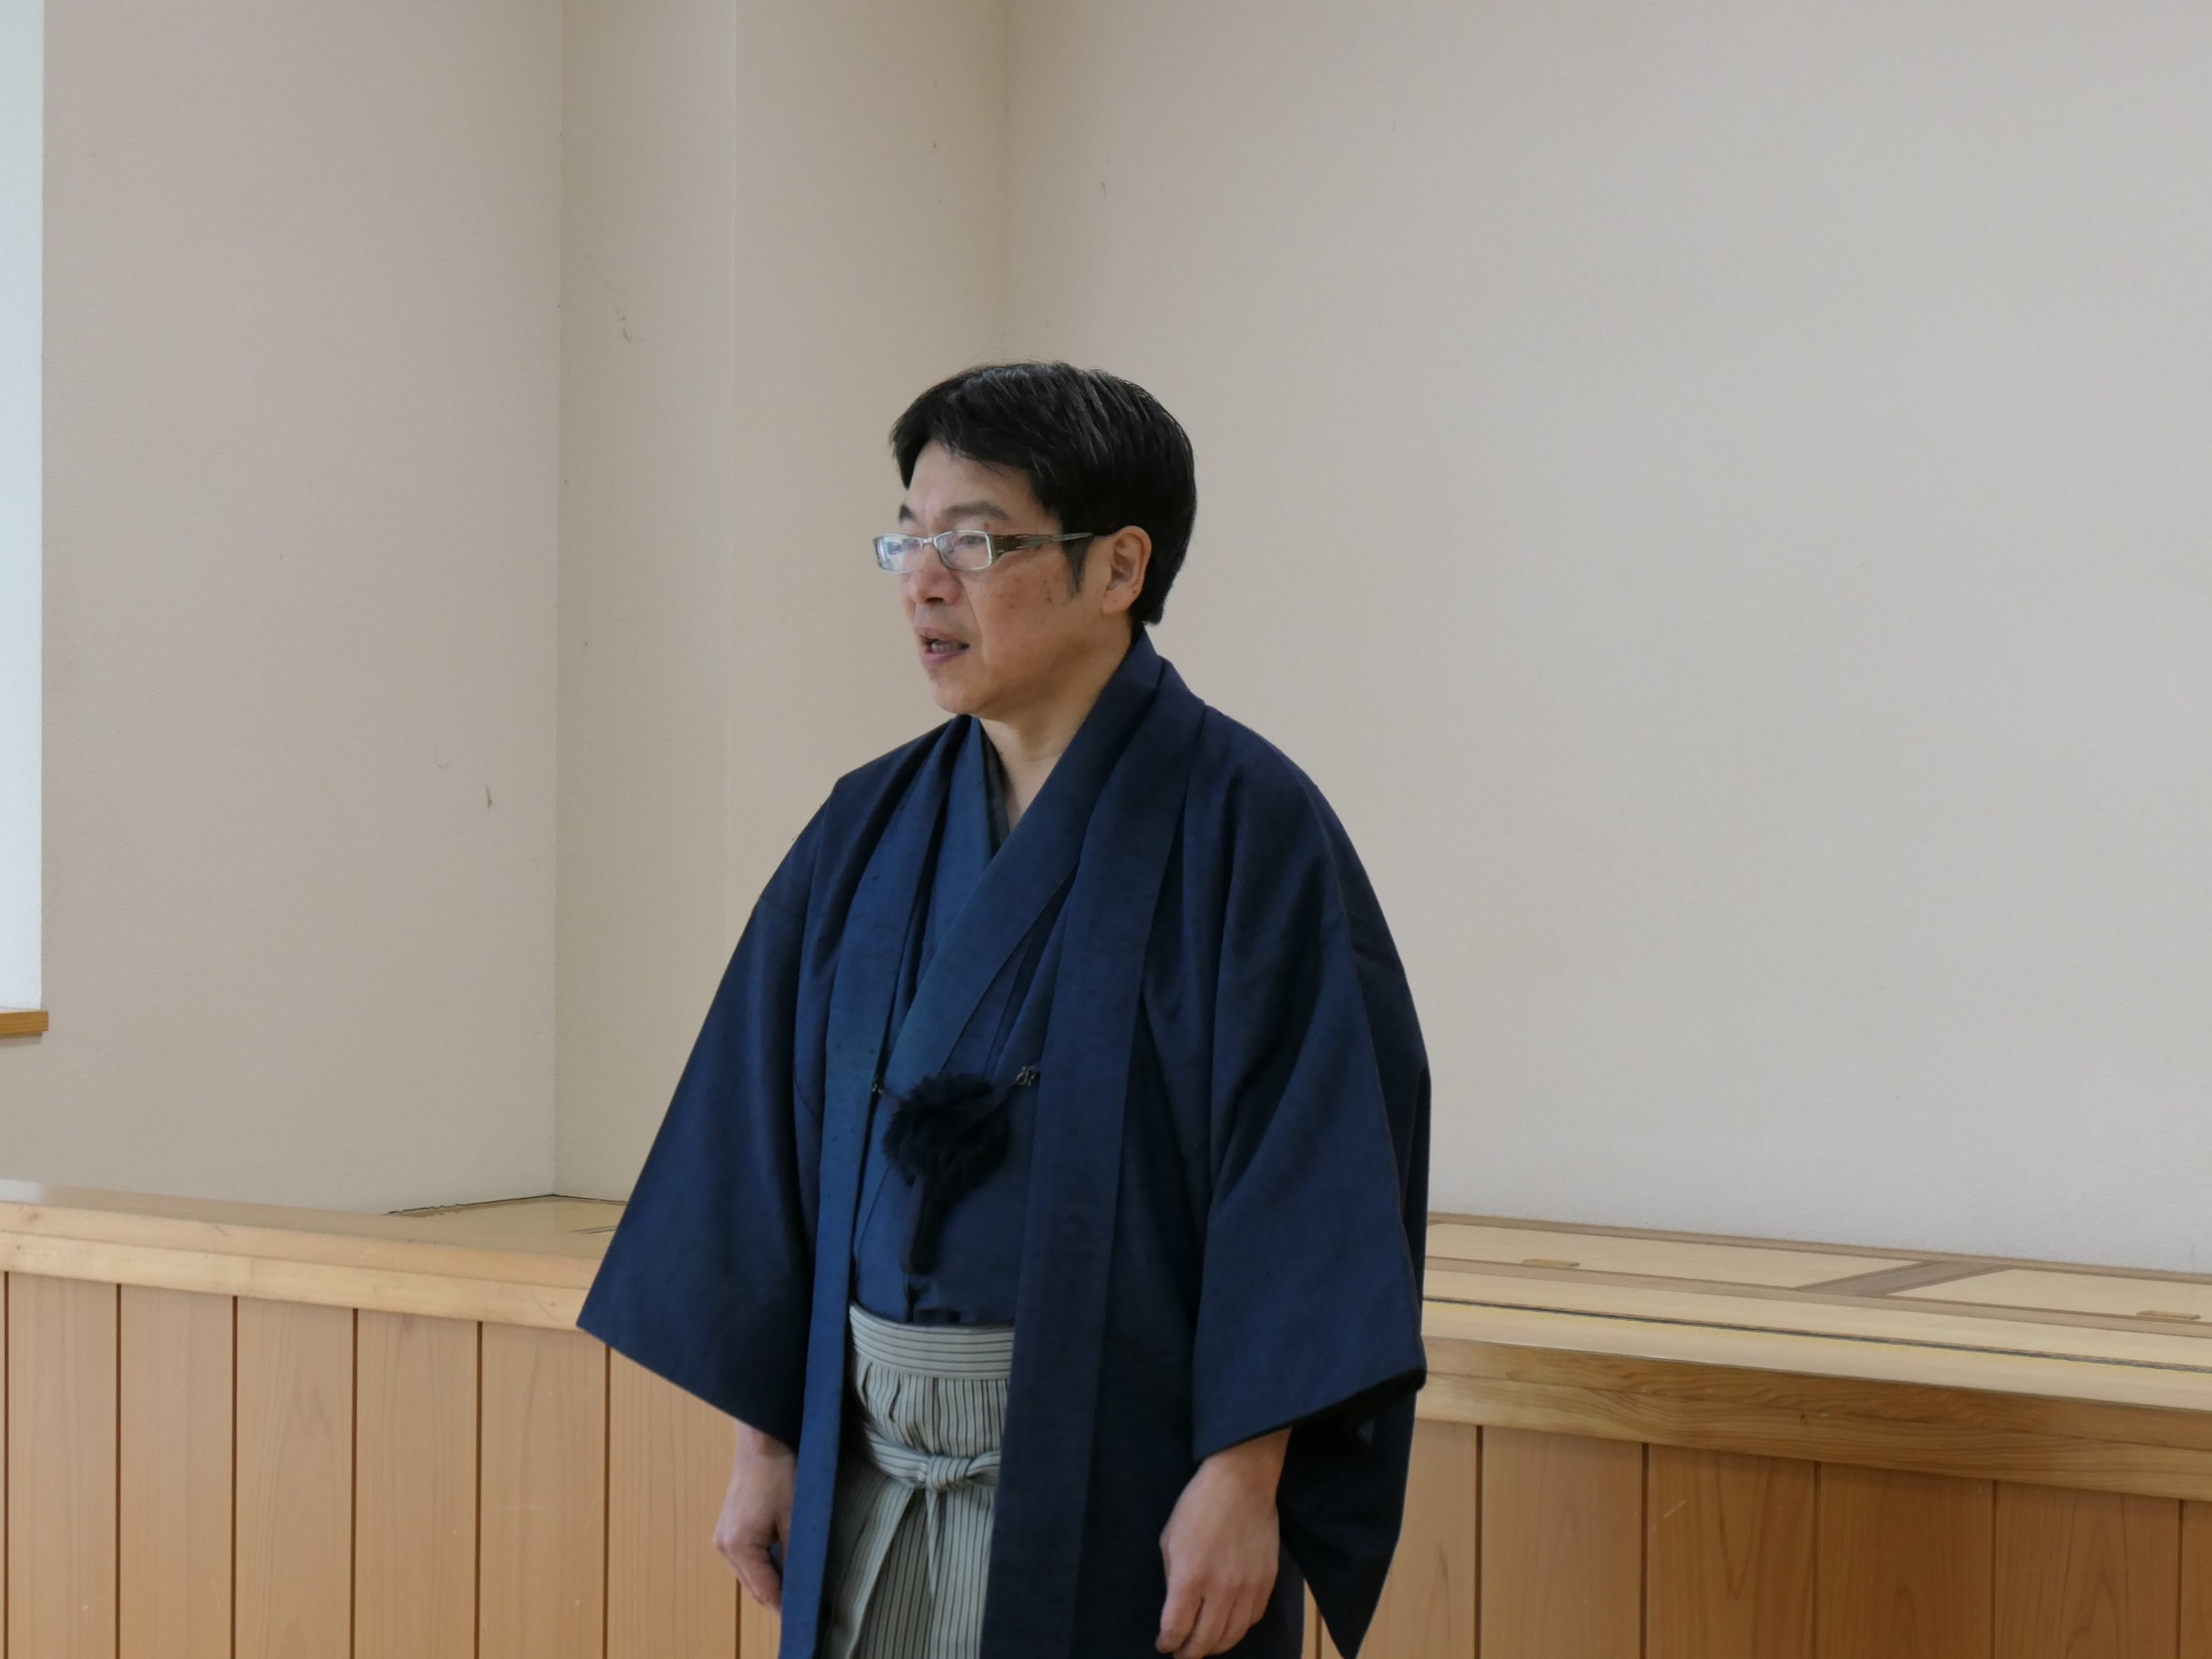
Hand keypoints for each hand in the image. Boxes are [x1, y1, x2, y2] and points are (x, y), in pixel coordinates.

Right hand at [715, 1422, 796, 1610]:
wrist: (762, 1441)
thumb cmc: (778, 1473)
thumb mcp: (794, 1517)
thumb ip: (795, 1556)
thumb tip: (803, 1585)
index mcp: (738, 1546)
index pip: (763, 1591)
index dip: (784, 1607)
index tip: (804, 1617)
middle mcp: (725, 1547)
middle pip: (754, 1586)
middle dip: (778, 1598)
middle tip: (806, 1606)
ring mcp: (724, 1537)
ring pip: (751, 1574)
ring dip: (772, 1582)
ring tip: (799, 1589)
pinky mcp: (730, 1528)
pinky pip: (748, 1559)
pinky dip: (765, 1566)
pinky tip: (784, 1565)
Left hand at [1156, 1428, 1289, 1657]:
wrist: (1241, 1482)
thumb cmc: (1197, 1505)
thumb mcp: (1170, 1539)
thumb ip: (1173, 1577)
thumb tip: (1178, 1605)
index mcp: (1190, 1579)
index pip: (1177, 1628)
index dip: (1167, 1642)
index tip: (1164, 1644)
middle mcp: (1221, 1590)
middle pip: (1205, 1640)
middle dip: (1189, 1652)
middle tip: (1182, 1653)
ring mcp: (1248, 1588)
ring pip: (1232, 1635)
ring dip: (1215, 1646)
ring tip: (1205, 1645)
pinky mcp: (1267, 1582)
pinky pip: (1253, 1618)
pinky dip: (1239, 1629)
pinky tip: (1229, 1625)